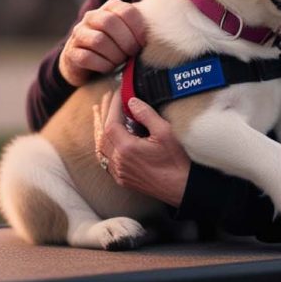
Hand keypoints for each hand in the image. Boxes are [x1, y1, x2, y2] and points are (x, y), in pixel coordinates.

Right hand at [58, 0, 145, 86]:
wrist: (85, 62)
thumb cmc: (116, 46)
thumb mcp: (130, 33)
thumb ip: (143, 28)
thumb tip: (164, 33)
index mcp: (110, 8)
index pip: (126, 11)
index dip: (138, 29)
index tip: (143, 43)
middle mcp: (92, 17)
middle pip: (110, 23)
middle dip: (126, 42)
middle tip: (132, 54)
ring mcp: (79, 33)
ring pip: (99, 40)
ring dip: (114, 55)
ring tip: (120, 62)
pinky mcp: (71, 52)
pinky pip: (87, 57)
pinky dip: (102, 65)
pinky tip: (108, 68)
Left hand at [93, 89, 189, 206]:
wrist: (182, 188)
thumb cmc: (176, 161)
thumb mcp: (165, 132)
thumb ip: (146, 114)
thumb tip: (132, 101)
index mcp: (126, 149)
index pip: (111, 122)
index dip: (113, 106)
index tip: (118, 93)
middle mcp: (118, 161)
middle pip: (102, 134)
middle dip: (103, 114)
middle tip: (105, 98)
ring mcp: (119, 172)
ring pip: (101, 147)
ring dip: (99, 129)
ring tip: (98, 114)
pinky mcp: (123, 179)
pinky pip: (105, 159)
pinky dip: (103, 144)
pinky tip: (105, 138)